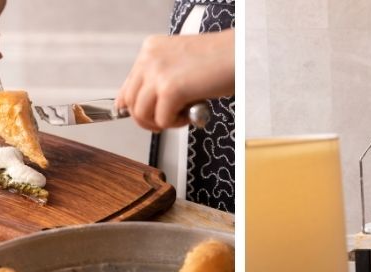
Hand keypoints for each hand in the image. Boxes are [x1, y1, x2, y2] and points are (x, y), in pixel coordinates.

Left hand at [117, 29, 234, 130]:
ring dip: (161, 122)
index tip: (144, 116)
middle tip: (165, 121)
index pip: (127, 86)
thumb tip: (137, 106)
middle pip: (130, 103)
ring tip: (181, 115)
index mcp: (151, 49)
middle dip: (146, 119)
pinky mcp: (170, 88)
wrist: (242, 54)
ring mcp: (158, 72)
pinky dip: (176, 123)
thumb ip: (157, 81)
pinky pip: (162, 120)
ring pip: (142, 114)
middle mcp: (150, 58)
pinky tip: (190, 113)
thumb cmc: (219, 61)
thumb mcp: (179, 66)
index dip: (134, 108)